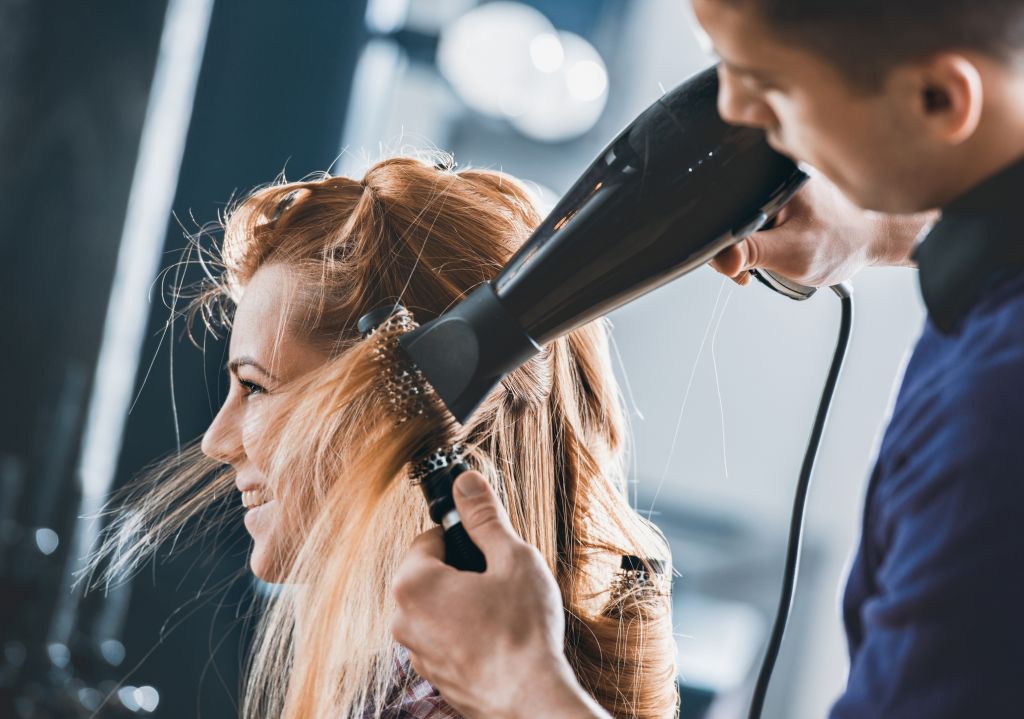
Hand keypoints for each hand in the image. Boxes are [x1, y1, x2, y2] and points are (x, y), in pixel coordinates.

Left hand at [390, 471, 608, 718]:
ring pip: (436, 606)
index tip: (489, 549)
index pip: (429, 537)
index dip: (463, 539)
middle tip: (499, 582)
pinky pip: (443, 637)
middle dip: (461, 571)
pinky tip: (496, 639)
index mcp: (413, 583)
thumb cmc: (522, 631)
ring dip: (463, 602)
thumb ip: (484, 517)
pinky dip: (464, 632)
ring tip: (501, 613)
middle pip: (429, 572)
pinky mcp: (432, 674)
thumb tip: (466, 480)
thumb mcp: (512, 558)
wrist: (530, 701)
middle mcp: (402, 618)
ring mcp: (414, 651)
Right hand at [711, 174, 934, 286]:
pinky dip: (760, 240)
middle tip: (754, 267)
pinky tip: (776, 248)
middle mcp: (771, 176)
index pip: (722, 208)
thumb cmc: (843, 241)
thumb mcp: (791, 252)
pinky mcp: (781, 197)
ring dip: (749, 246)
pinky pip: (754, 220)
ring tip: (773, 256)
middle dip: (736, 248)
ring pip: (740, 221)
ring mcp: (775, 187)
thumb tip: (722, 259)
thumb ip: (752, 253)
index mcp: (771, 178)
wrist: (873, 240)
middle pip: (728, 216)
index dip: (720, 242)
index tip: (733, 265)